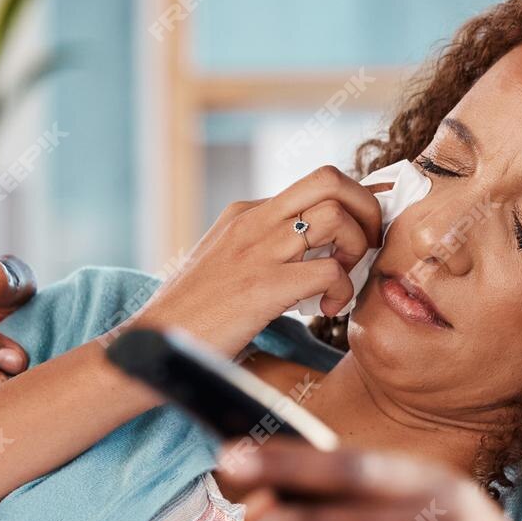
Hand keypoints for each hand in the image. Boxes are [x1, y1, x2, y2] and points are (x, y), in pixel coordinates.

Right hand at [133, 167, 386, 355]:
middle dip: (367, 210)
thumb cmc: (196, 312)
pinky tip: (326, 310)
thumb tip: (316, 252)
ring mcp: (257, 251)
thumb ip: (267, 249)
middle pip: (331, 180)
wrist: (153, 340)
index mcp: (247, 213)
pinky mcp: (262, 286)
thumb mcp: (230, 262)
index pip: (317, 183)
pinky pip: (328, 270)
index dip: (354, 204)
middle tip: (368, 247)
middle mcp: (254, 222)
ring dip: (355, 249)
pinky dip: (341, 291)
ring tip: (340, 280)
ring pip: (335, 217)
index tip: (365, 232)